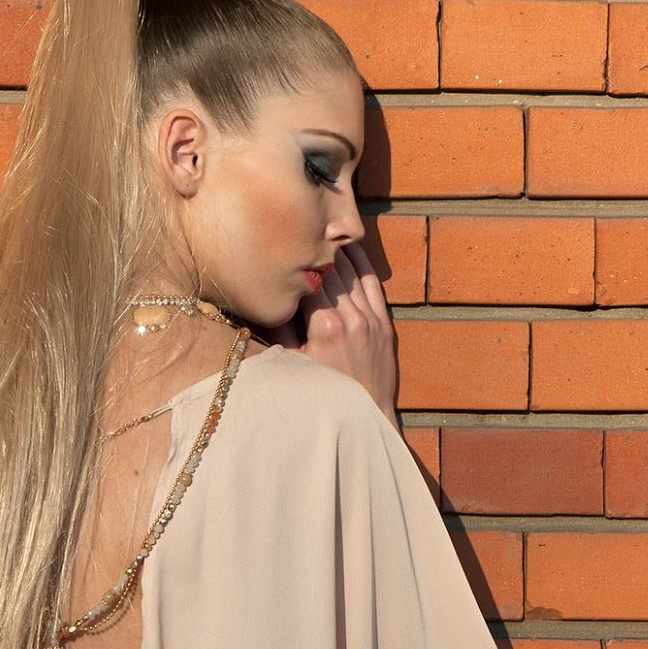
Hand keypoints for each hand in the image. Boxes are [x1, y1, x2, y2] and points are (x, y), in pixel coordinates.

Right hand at [266, 240, 399, 426]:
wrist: (363, 421)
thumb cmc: (320, 396)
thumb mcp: (290, 365)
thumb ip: (278, 330)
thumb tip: (263, 299)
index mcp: (324, 326)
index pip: (307, 279)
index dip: (294, 260)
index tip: (282, 243)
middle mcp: (350, 317)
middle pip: (329, 272)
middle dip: (313, 251)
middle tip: (297, 227)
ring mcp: (371, 320)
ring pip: (351, 273)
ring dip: (336, 252)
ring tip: (320, 231)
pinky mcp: (384, 325)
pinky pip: (373, 284)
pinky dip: (361, 264)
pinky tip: (349, 249)